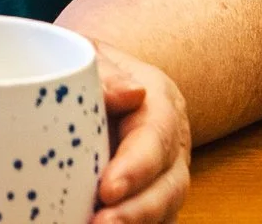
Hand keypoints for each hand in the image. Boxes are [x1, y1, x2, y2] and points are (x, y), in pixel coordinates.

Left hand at [90, 38, 191, 223]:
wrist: (101, 85)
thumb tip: (129, 94)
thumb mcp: (93, 53)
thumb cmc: (91, 70)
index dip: (137, 168)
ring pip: (163, 210)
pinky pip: (150, 221)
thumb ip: (105, 70)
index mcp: (160, 103)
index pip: (157, 138)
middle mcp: (170, 145)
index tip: (108, 190)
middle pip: (169, 186)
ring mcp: (163, 176)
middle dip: (137, 211)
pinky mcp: (147, 198)